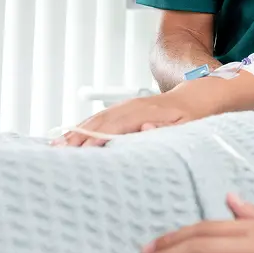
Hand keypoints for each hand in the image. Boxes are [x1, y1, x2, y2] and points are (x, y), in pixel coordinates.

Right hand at [51, 88, 209, 146]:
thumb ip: (167, 130)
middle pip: (99, 123)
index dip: (96, 140)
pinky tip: (71, 136)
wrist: (197, 97)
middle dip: (78, 138)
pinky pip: (99, 118)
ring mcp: (126, 106)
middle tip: (58, 155)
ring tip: (56, 147)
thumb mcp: (188, 126)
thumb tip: (144, 130)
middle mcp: (132, 106)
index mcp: (146, 112)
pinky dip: (83, 127)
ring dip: (76, 132)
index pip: (114, 127)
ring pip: (96, 120)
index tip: (80, 154)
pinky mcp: (124, 110)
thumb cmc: (193, 117)